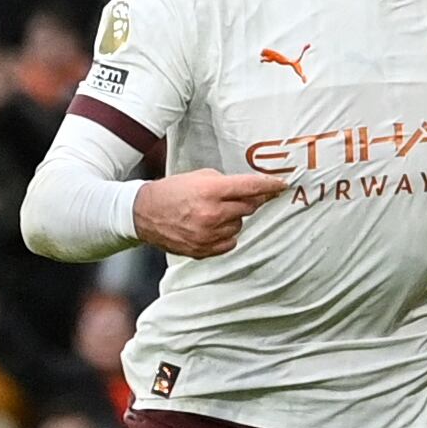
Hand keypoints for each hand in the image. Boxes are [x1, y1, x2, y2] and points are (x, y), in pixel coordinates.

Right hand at [134, 169, 286, 257]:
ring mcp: (208, 235)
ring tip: (212, 212)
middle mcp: (212, 214)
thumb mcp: (200, 177)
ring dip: (233, 218)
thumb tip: (254, 191)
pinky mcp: (204, 250)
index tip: (282, 186)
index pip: (251, 187)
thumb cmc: (173, 191)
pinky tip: (209, 227)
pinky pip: (230, 242)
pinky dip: (225, 234)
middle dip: (247, 201)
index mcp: (211, 191)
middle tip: (234, 197)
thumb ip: (228, 184)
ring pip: (239, 226)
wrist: (144, 213)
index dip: (270, 185)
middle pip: (249, 207)